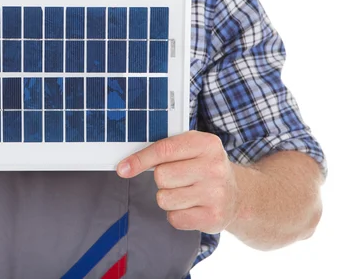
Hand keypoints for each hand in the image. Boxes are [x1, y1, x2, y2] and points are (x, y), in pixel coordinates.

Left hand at [117, 131, 239, 233]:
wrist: (237, 196)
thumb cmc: (205, 168)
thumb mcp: (192, 149)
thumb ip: (164, 149)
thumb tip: (126, 165)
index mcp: (207, 144)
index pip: (164, 150)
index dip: (140, 159)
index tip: (123, 168)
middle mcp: (214, 167)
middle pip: (161, 176)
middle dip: (163, 179)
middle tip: (179, 178)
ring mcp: (216, 194)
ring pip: (164, 198)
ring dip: (169, 198)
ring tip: (187, 193)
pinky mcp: (213, 217)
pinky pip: (174, 218)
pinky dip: (177, 214)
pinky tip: (191, 207)